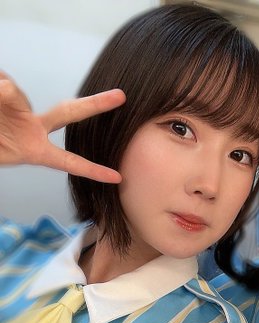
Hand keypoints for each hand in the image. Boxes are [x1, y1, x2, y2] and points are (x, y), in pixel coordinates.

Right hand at [0, 72, 125, 182]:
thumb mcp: (2, 152)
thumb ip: (8, 118)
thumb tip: (7, 86)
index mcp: (35, 149)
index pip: (69, 161)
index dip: (92, 170)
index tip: (117, 178)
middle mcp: (33, 126)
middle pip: (68, 113)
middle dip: (95, 105)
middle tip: (122, 96)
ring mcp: (18, 108)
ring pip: (14, 92)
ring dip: (1, 98)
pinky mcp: (3, 89)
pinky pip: (2, 84)